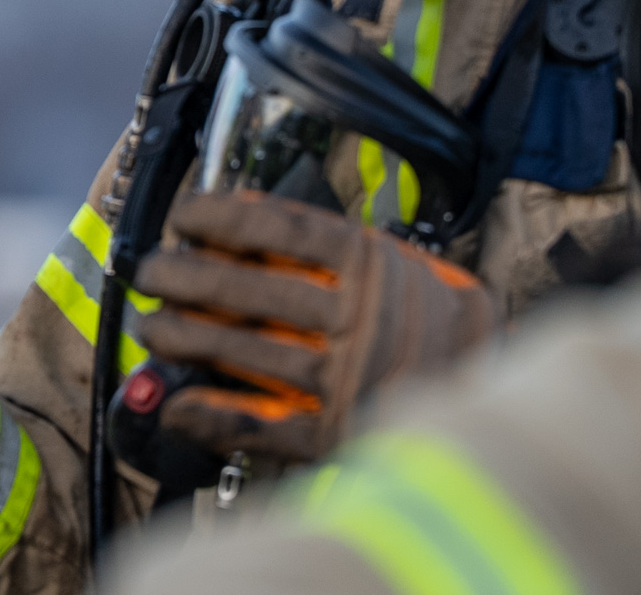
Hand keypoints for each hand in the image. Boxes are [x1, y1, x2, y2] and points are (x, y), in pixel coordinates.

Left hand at [133, 191, 496, 464]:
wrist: (495, 402)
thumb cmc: (430, 322)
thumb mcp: (395, 264)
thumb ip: (328, 241)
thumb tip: (239, 211)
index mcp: (373, 266)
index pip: (282, 228)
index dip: (220, 217)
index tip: (180, 215)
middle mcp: (360, 317)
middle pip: (249, 289)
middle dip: (184, 277)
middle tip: (149, 272)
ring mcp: (349, 377)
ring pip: (246, 351)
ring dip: (184, 338)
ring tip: (150, 328)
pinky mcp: (338, 432)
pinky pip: (260, 424)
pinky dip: (211, 413)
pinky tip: (174, 403)